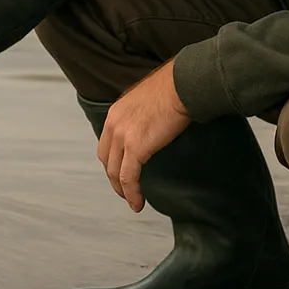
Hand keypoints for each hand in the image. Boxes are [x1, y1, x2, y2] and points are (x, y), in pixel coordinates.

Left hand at [97, 59, 191, 211]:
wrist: (182, 85)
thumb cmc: (173, 88)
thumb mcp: (147, 100)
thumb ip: (142, 114)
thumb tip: (152, 124)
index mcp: (116, 112)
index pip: (106, 143)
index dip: (112, 161)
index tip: (121, 171)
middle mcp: (114, 123)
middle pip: (107, 158)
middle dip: (114, 177)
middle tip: (124, 190)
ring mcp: (122, 136)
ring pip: (115, 171)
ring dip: (122, 190)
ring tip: (131, 201)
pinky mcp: (136, 147)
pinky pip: (129, 177)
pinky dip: (132, 192)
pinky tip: (138, 203)